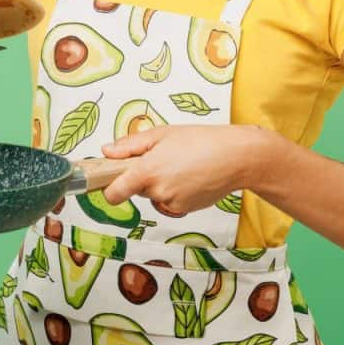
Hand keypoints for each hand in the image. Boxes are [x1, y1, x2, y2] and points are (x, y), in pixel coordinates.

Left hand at [99, 124, 270, 212]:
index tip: (109, 181)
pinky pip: (170, 202)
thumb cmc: (201, 141)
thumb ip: (130, 145)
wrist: (236, 158)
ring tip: (181, 165)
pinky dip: (175, 192)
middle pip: (136, 190)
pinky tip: (190, 176)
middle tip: (160, 159)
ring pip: (154, 195)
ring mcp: (172, 203)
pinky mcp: (185, 210)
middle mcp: (157, 191)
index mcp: (147, 171)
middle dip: (142, 177)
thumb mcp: (162, 134)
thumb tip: (107, 152)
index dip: (108, 189)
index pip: (114, 193)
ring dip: (160, 184)